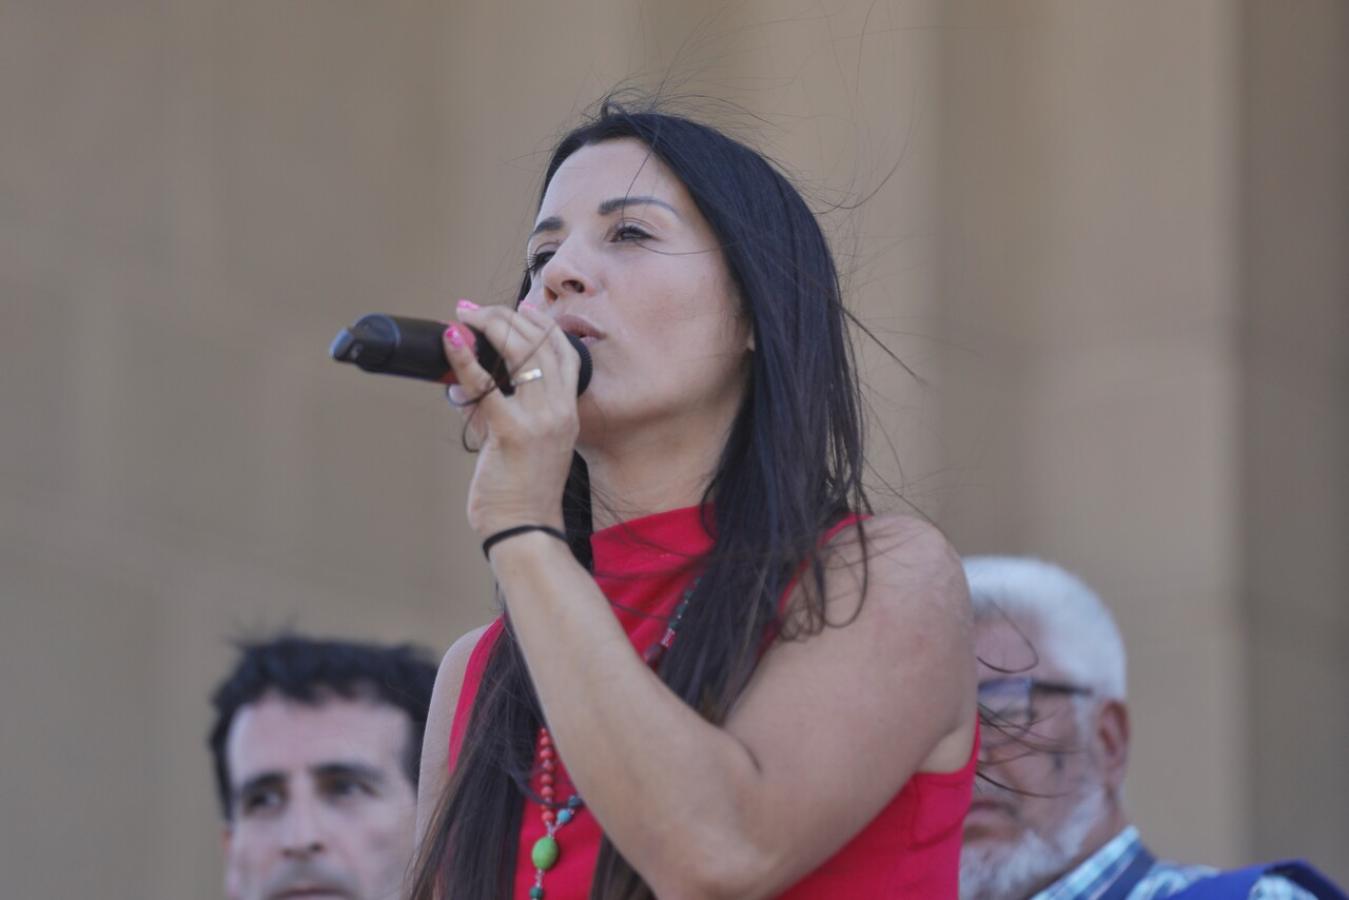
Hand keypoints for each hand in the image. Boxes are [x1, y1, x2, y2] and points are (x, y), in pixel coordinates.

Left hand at [442, 301, 580, 537]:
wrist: (526, 529)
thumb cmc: (523, 490)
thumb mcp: (532, 441)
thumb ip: (512, 408)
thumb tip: (474, 382)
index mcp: (568, 410)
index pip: (562, 349)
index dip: (538, 321)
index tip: (514, 307)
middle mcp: (560, 410)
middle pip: (541, 342)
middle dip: (505, 316)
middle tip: (474, 310)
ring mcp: (541, 420)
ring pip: (520, 352)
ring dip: (489, 325)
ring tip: (464, 317)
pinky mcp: (512, 432)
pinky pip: (486, 385)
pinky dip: (464, 358)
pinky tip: (451, 340)